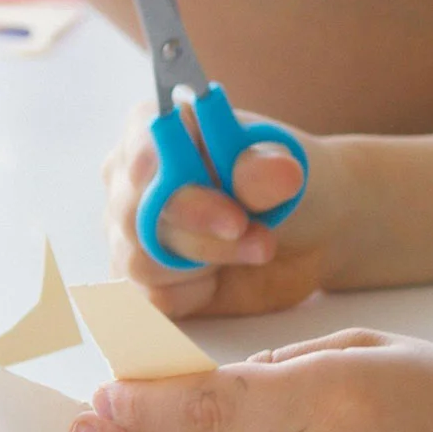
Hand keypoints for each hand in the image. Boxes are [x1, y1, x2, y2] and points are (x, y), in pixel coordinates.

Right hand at [102, 105, 344, 317]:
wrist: (304, 232)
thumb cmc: (284, 183)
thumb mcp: (286, 168)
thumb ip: (269, 171)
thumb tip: (277, 171)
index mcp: (154, 133)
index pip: (139, 145)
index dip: (151, 163)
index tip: (174, 179)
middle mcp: (129, 181)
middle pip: (133, 213)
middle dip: (195, 225)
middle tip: (245, 226)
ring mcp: (128, 233)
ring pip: (142, 261)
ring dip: (208, 259)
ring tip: (257, 245)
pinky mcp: (142, 280)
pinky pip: (153, 298)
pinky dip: (196, 293)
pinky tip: (222, 275)